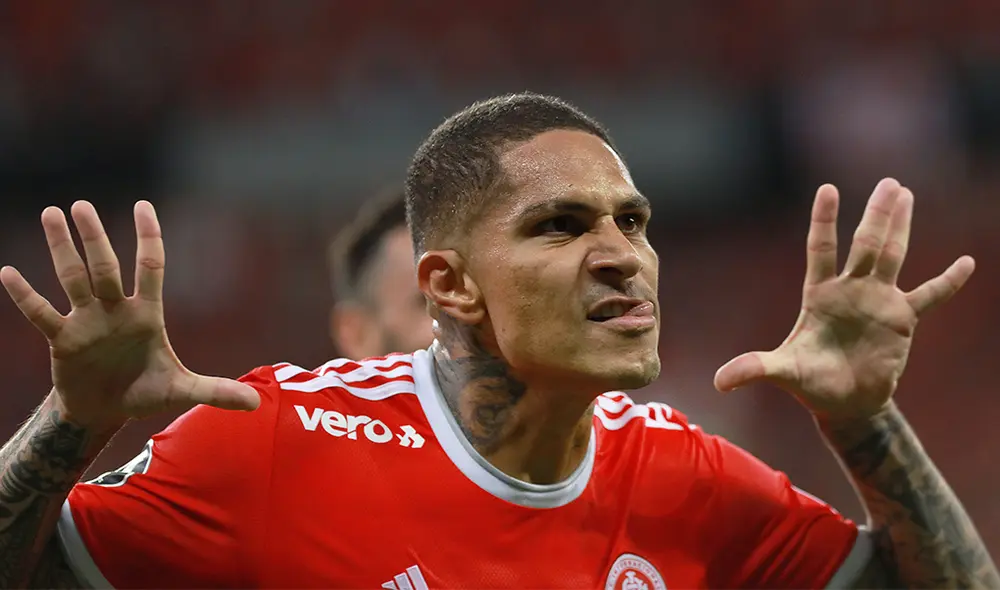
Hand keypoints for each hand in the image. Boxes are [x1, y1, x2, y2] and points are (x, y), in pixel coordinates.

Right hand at [1, 201, 259, 428]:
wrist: (106, 411)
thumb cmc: (144, 392)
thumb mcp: (181, 391)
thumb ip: (215, 391)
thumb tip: (256, 403)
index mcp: (146, 314)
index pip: (150, 268)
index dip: (148, 238)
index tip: (142, 205)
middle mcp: (115, 310)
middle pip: (105, 267)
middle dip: (95, 237)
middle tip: (81, 205)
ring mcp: (87, 322)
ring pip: (72, 279)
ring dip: (61, 249)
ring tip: (51, 213)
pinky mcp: (63, 340)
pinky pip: (42, 314)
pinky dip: (26, 296)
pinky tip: (7, 272)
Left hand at [713, 178, 973, 421]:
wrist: (843, 402)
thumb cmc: (810, 382)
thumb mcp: (783, 372)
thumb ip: (754, 369)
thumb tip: (719, 382)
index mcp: (820, 295)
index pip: (821, 249)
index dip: (824, 221)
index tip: (828, 189)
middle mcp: (850, 290)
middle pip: (865, 244)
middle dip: (877, 215)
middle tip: (890, 182)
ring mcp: (878, 301)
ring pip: (893, 256)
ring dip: (900, 226)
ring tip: (906, 193)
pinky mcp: (901, 320)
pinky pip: (929, 296)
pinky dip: (947, 282)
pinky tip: (967, 263)